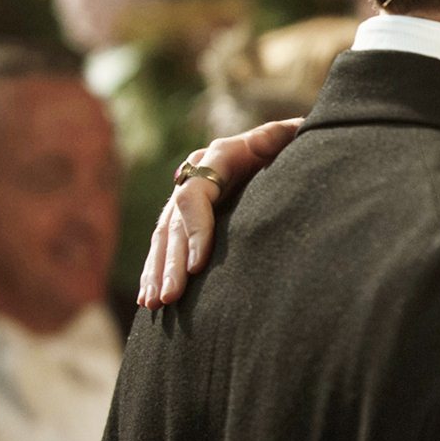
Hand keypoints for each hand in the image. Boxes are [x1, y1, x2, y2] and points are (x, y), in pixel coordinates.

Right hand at [139, 118, 301, 308]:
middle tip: (169, 297)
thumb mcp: (290, 136)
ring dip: (157, 272)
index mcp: (220, 156)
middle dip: (171, 262)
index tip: (198, 267)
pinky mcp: (187, 213)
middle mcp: (197, 174)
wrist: (284, 146)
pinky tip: (147, 298)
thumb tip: (265, 141)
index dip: (195, 230)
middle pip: (174, 222)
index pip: (194, 196)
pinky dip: (154, 270)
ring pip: (164, 237)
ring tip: (155, 304)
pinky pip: (164, 244)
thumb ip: (281, 137)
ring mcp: (188, 193)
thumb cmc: (292, 145)